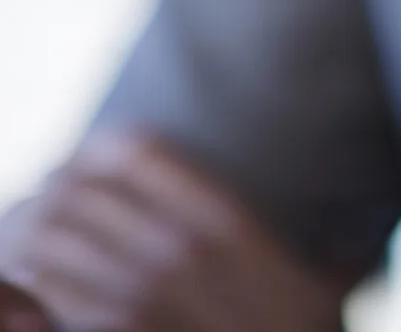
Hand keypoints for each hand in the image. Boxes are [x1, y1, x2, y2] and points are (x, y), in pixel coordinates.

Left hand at [0, 132, 346, 331]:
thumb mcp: (325, 272)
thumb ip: (301, 231)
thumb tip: (315, 194)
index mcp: (226, 221)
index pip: (135, 150)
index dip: (98, 151)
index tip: (90, 165)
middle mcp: (179, 249)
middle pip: (79, 189)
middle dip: (52, 193)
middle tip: (47, 204)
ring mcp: (138, 296)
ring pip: (46, 235)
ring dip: (27, 234)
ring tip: (29, 238)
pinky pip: (39, 289)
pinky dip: (24, 280)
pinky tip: (32, 281)